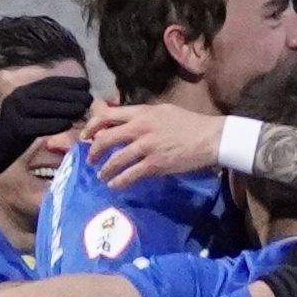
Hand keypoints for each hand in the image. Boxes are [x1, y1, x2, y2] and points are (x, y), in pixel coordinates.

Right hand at [0, 74, 92, 193]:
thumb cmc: (10, 139)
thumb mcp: (26, 118)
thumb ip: (43, 109)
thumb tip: (72, 103)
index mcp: (19, 93)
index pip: (48, 84)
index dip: (68, 83)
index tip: (86, 84)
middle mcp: (15, 99)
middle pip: (49, 94)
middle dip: (71, 95)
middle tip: (89, 98)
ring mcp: (13, 113)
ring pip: (45, 108)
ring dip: (66, 108)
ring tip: (83, 110)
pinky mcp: (14, 130)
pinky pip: (38, 125)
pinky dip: (55, 124)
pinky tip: (69, 124)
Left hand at [88, 99, 225, 190]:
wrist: (210, 137)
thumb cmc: (188, 123)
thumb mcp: (162, 111)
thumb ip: (141, 116)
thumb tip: (122, 122)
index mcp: (142, 113)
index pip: (108, 116)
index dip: (92, 126)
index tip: (86, 136)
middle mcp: (140, 128)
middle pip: (105, 138)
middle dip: (94, 151)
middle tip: (91, 159)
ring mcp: (147, 147)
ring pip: (115, 159)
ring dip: (105, 169)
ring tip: (102, 175)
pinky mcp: (154, 164)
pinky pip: (129, 175)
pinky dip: (118, 181)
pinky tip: (114, 185)